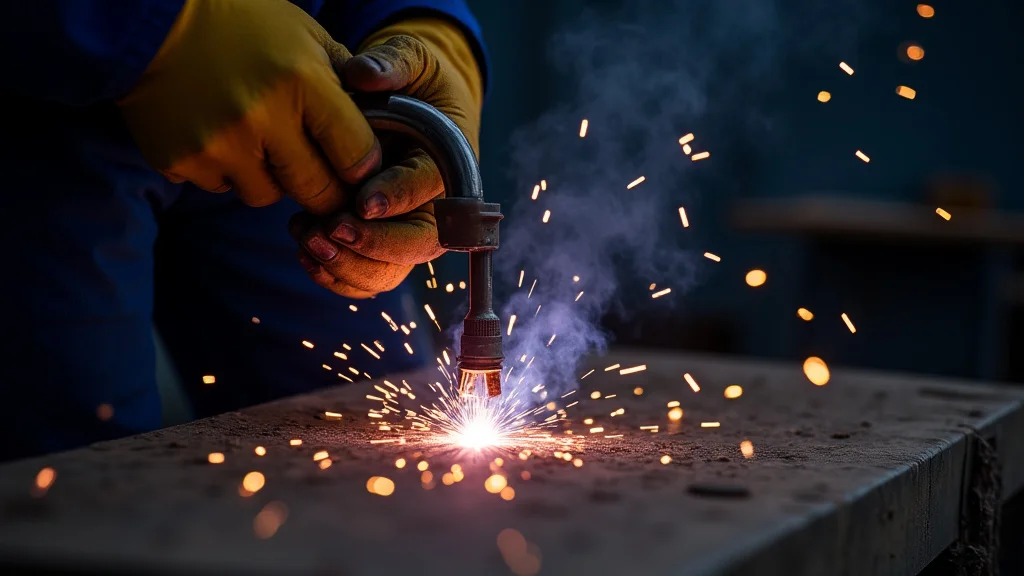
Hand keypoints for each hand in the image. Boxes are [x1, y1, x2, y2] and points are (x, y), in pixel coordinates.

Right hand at [118, 0, 379, 214]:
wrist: (149, 15)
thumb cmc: (242, 22)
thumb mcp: (307, 35)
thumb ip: (348, 80)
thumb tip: (383, 122)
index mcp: (303, 83)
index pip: (357, 157)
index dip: (362, 168)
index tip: (356, 167)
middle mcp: (262, 119)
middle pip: (317, 191)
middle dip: (325, 190)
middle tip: (320, 175)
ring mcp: (217, 145)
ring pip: (266, 196)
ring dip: (270, 177)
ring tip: (257, 138)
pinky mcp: (179, 161)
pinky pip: (220, 186)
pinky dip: (225, 169)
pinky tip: (216, 132)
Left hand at [293, 18, 483, 297]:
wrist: (411, 102)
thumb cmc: (413, 80)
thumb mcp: (412, 58)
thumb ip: (394, 62)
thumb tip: (363, 72)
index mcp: (450, 160)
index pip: (431, 187)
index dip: (398, 196)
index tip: (363, 202)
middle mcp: (437, 204)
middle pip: (418, 243)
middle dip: (374, 244)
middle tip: (330, 230)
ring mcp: (409, 228)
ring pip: (390, 270)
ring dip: (349, 264)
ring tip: (308, 239)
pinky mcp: (383, 242)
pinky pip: (365, 275)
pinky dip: (335, 273)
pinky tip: (305, 251)